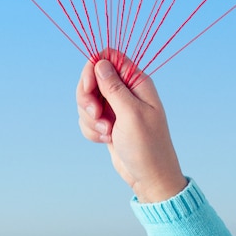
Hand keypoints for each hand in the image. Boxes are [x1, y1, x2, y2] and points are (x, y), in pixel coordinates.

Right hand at [76, 54, 186, 202]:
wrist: (149, 178)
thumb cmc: (147, 146)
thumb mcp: (131, 114)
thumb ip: (113, 87)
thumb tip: (100, 63)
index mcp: (136, 81)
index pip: (109, 57)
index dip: (93, 67)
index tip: (88, 87)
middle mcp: (125, 90)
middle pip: (92, 77)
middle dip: (87, 98)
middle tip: (97, 115)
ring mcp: (115, 106)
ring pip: (87, 99)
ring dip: (90, 118)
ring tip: (107, 133)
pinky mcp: (107, 121)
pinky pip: (87, 117)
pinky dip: (91, 129)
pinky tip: (105, 140)